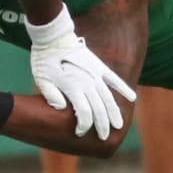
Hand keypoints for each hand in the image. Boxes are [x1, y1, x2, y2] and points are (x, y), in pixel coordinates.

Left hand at [26, 6, 136, 139]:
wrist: (52, 35)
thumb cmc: (43, 59)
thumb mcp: (41, 79)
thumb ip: (51, 95)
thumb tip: (62, 108)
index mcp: (72, 86)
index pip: (83, 112)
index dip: (83, 125)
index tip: (79, 133)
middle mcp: (86, 81)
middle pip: (98, 108)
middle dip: (101, 125)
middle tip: (103, 137)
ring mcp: (94, 73)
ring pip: (108, 97)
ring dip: (114, 113)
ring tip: (118, 126)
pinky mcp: (98, 65)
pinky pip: (114, 79)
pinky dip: (123, 88)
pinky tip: (132, 98)